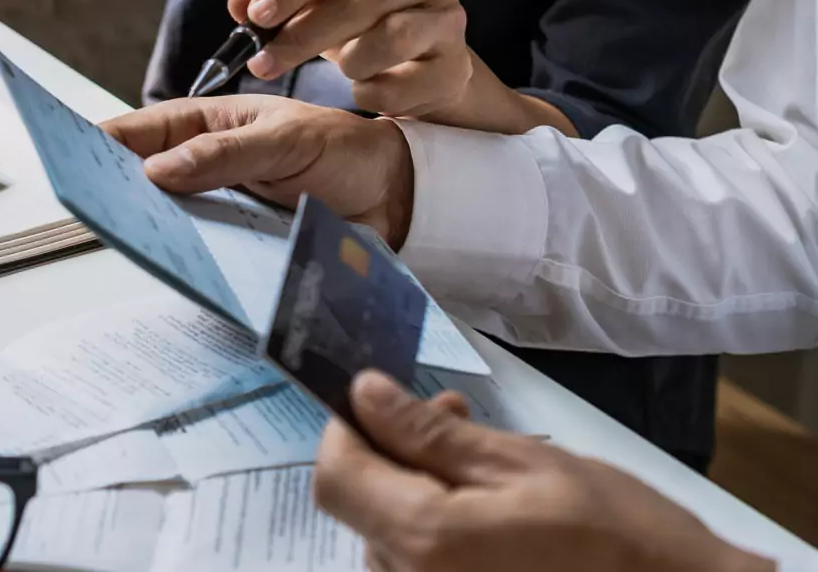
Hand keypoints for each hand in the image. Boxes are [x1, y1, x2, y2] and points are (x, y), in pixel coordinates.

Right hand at [104, 95, 414, 245]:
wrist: (393, 197)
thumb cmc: (343, 151)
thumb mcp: (287, 141)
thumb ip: (225, 154)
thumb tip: (156, 172)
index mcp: (209, 125)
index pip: (142, 131)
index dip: (102, 141)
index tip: (67, 157)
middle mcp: (206, 166)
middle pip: (144, 180)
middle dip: (115, 192)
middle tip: (89, 211)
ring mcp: (220, 207)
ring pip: (169, 219)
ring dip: (151, 230)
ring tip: (128, 245)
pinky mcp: (238, 244)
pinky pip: (202, 250)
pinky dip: (188, 259)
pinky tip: (178, 270)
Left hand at [229, 0, 472, 117]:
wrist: (427, 62)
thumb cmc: (369, 19)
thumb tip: (238, 4)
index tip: (255, 14)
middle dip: (302, 35)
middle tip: (261, 62)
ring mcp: (450, 19)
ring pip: (386, 41)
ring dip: (347, 62)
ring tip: (338, 69)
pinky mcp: (456, 66)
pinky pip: (402, 85)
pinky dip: (373, 92)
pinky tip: (365, 88)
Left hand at [315, 371, 774, 571]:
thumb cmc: (612, 530)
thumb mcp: (521, 463)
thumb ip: (429, 433)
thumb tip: (362, 393)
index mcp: (423, 543)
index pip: (335, 476)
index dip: (348, 428)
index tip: (387, 397)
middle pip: (363, 503)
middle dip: (395, 450)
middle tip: (458, 413)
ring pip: (391, 533)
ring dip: (419, 485)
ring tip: (483, 456)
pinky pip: (421, 564)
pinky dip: (438, 525)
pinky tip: (487, 506)